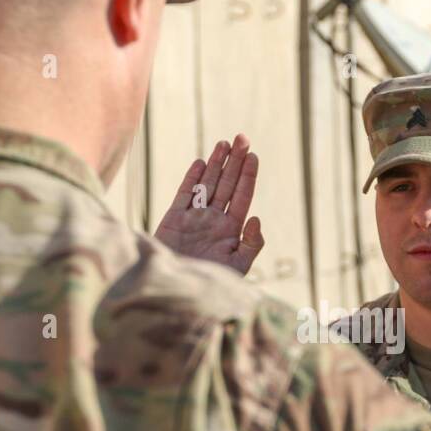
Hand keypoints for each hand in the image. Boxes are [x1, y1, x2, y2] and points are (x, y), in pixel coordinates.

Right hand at [155, 134, 263, 274]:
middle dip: (235, 162)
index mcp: (231, 230)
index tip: (254, 156)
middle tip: (242, 138)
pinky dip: (192, 179)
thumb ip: (250, 244)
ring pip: (207, 184)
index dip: (248, 176)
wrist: (176, 292)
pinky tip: (201, 163)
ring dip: (216, 164)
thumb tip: (256, 218)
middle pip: (227, 185)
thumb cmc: (210, 284)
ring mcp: (194, 218)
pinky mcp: (174, 219)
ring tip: (224, 143)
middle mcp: (214, 220)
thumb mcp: (237, 268)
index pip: (242, 196)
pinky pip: (185, 194)